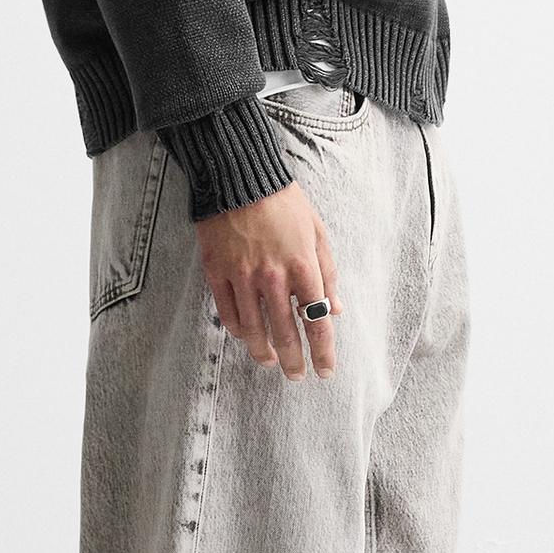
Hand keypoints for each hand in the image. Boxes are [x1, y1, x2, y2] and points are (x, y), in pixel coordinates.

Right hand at [196, 180, 343, 379]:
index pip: (317, 321)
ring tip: (269, 362)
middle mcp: (274, 276)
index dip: (323, 352)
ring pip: (254, 330)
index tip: (325, 370)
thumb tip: (335, 308)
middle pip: (286, 333)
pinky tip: (245, 336)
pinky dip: (238, 330)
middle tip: (296, 376)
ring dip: (263, 352)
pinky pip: (228, 313)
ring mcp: (243, 276)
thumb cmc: (284, 203)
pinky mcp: (218, 272)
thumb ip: (328, 273)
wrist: (239, 177)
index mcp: (304, 267)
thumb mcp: (317, 233)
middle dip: (294, 361)